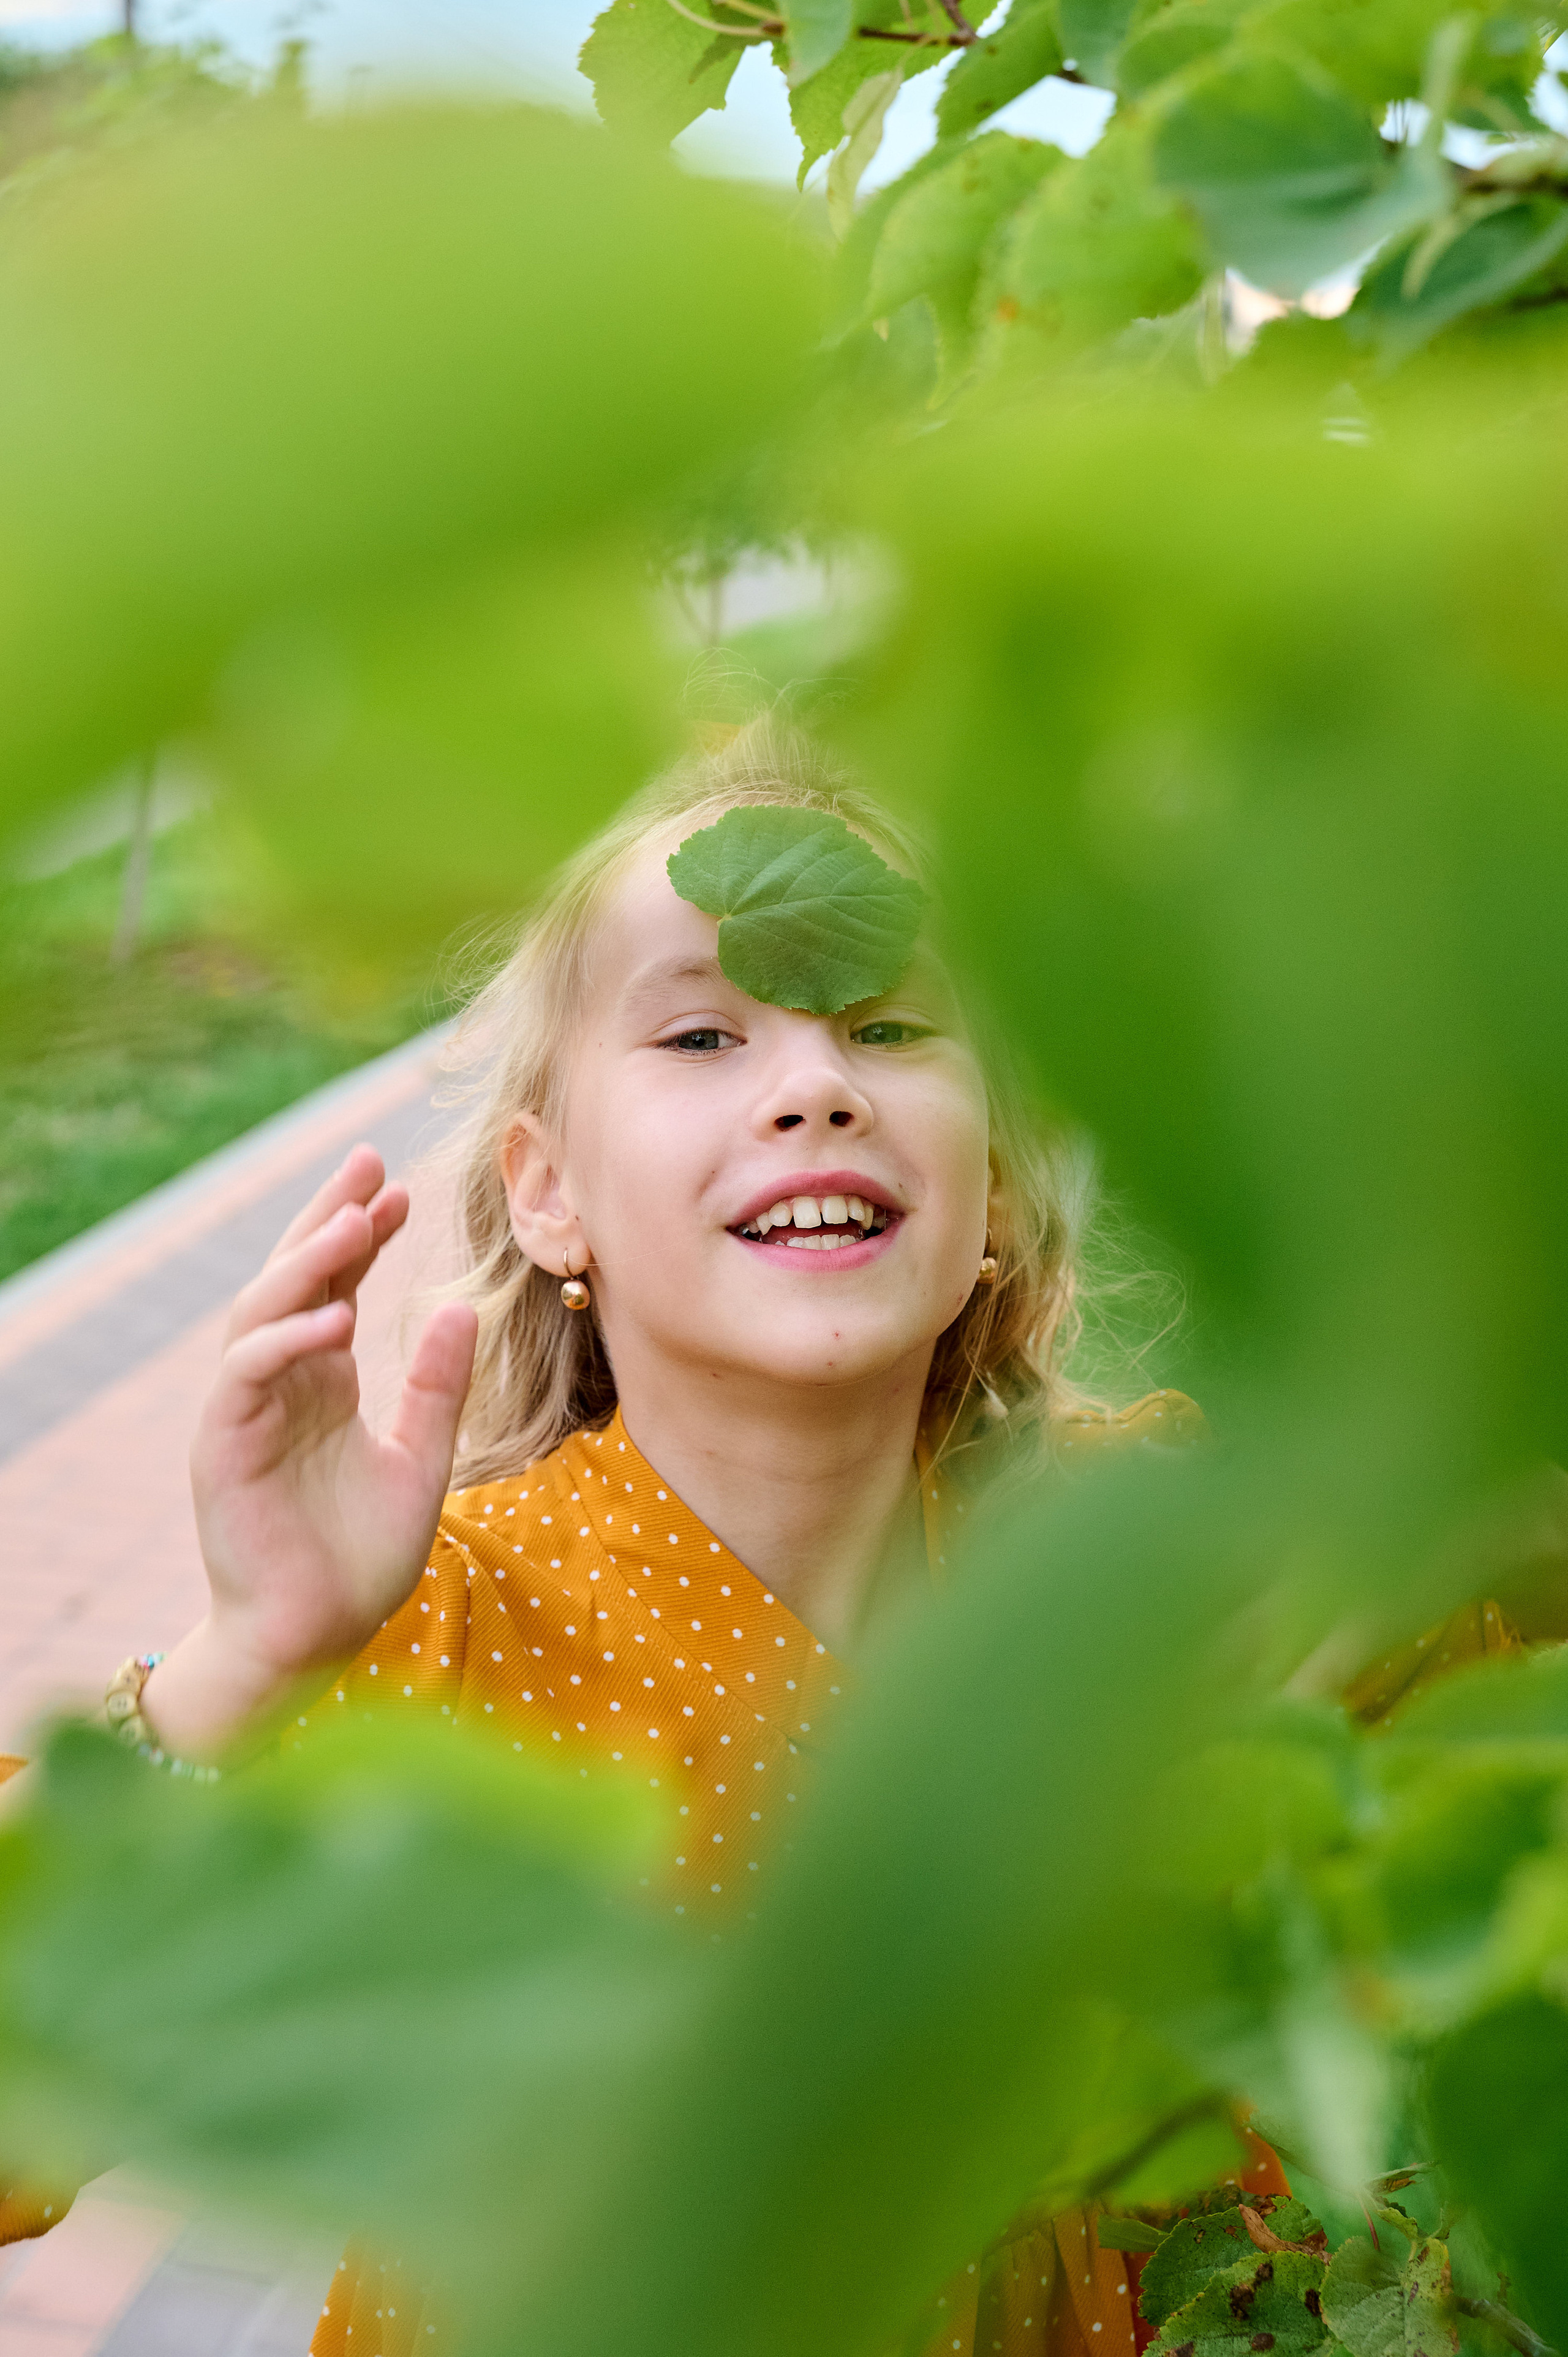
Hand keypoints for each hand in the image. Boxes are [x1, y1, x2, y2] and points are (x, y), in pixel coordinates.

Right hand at [143, 1145, 477, 1759]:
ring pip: (262, 1311)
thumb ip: (438, 1386)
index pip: (337, 1286)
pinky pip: (246, 1375)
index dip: (363, 1234)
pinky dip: (285, 1342)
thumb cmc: (359, 1559)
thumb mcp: (421, 1459)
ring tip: (353, 1222)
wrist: (313, 1638)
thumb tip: (464, 1305)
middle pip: (295, 1279)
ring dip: (305, 1264)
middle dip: (327, 1218)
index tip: (402, 1188)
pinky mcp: (222, 1445)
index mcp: (324, 1382)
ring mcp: (246, 1410)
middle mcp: (281, 1383)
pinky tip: (332, 1321)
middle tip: (364, 1162)